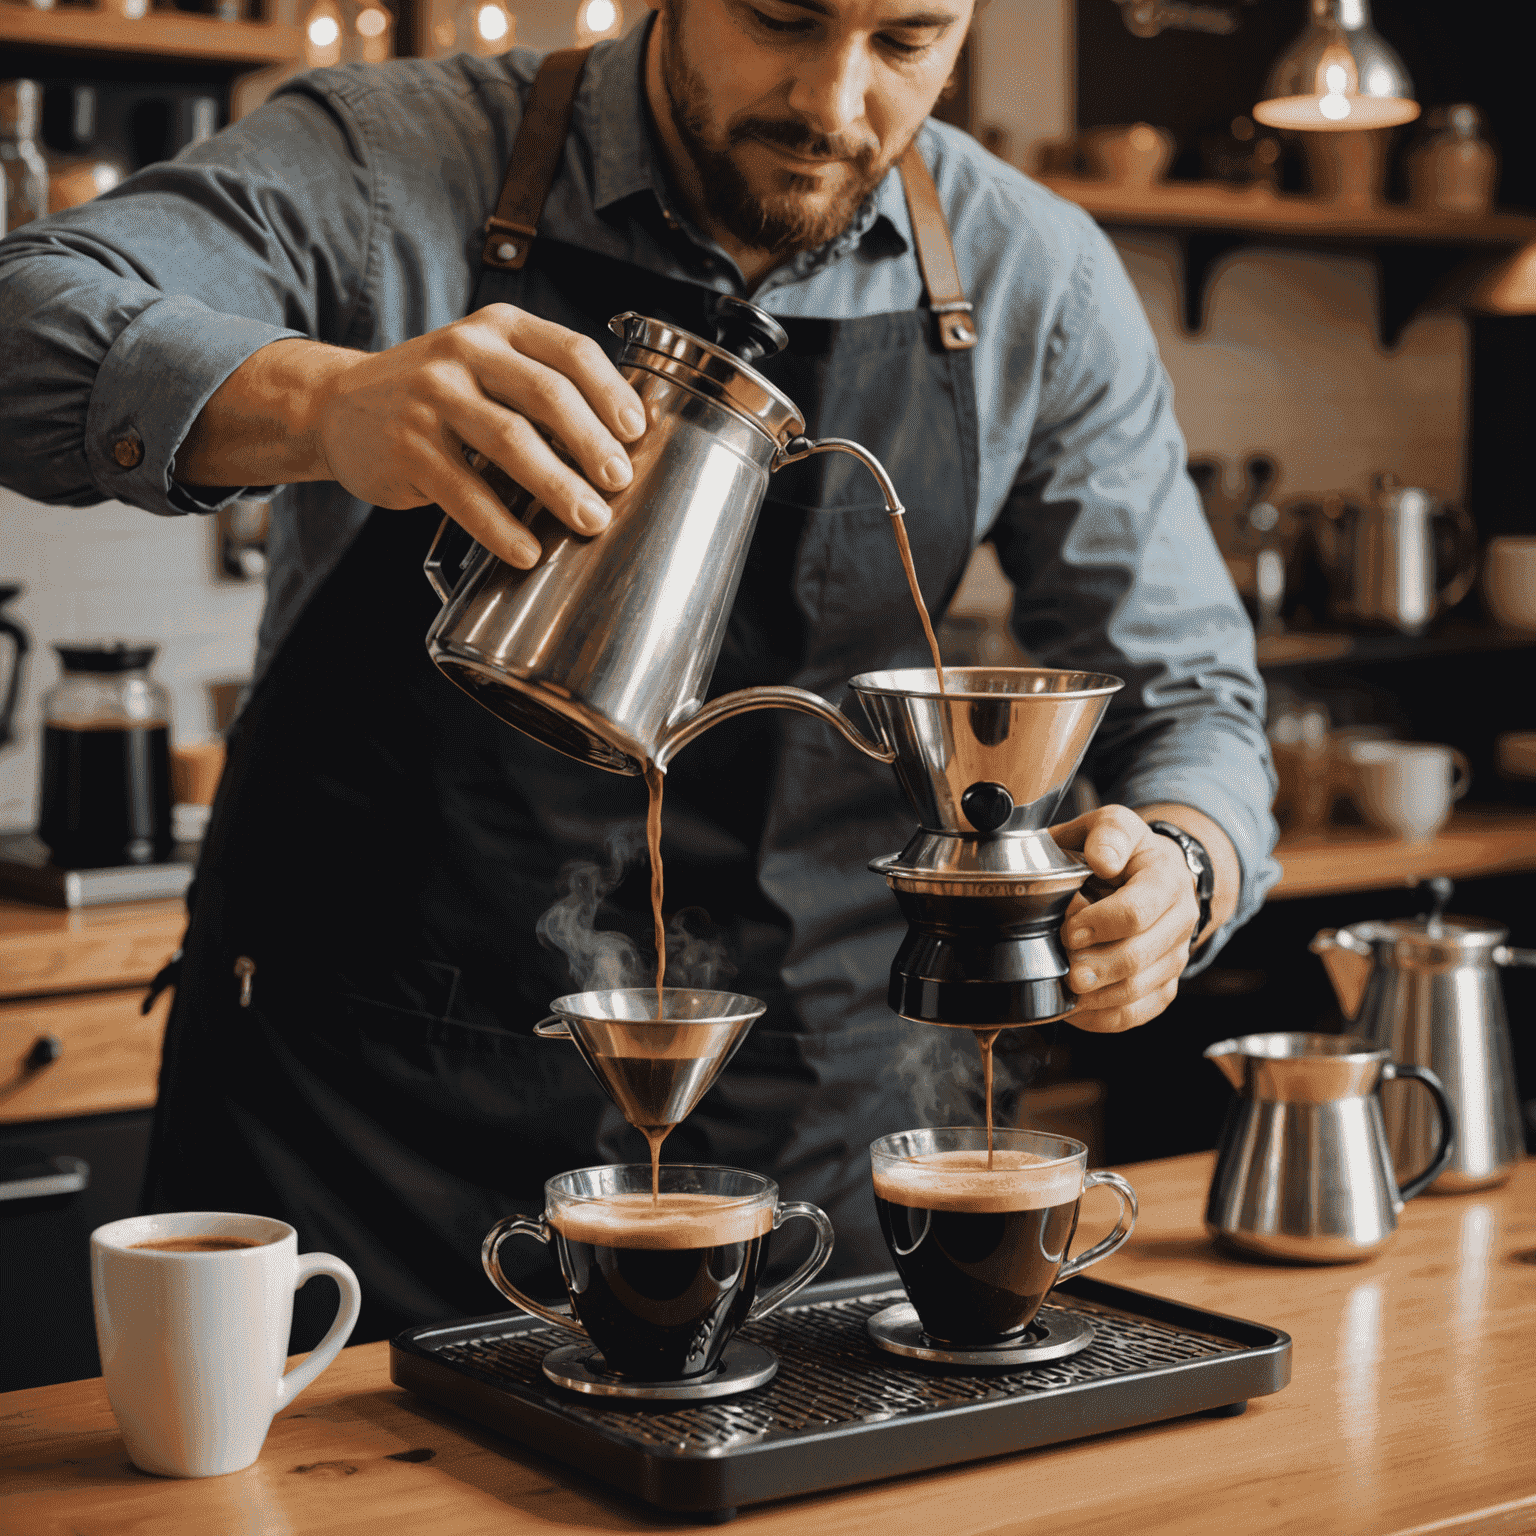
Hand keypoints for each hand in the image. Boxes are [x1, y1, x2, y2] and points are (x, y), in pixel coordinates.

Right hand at [310, 305, 645, 567]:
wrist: (337, 405)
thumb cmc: (433, 392)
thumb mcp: (485, 363)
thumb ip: (540, 384)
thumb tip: (619, 442)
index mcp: (498, 329)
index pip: (571, 352)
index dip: (612, 394)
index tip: (636, 433)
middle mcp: (465, 353)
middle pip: (547, 395)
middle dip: (592, 444)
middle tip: (619, 482)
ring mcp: (431, 398)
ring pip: (510, 441)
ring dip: (558, 486)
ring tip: (591, 520)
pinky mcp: (408, 448)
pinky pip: (465, 492)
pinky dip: (501, 527)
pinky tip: (527, 550)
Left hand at [1048, 805, 1198, 1033]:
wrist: (1147, 873)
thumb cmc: (1118, 850)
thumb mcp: (1112, 825)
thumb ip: (1107, 834)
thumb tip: (1103, 858)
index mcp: (1165, 877)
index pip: (1138, 910)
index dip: (1100, 924)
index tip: (1068, 930)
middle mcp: (1179, 918)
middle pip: (1138, 957)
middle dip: (1095, 967)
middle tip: (1063, 968)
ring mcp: (1175, 954)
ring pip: (1138, 990)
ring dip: (1095, 995)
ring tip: (1064, 987)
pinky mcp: (1164, 984)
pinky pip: (1137, 1013)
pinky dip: (1102, 1017)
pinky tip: (1075, 1007)